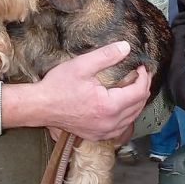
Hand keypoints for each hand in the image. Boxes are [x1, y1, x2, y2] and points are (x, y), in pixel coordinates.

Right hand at [2, 41, 150, 140]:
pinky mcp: (97, 135)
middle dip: (143, 87)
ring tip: (134, 86)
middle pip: (139, 105)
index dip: (144, 77)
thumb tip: (126, 47)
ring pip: (132, 118)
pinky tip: (123, 105)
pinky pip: (121, 127)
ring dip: (137, 102)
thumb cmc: (58, 86)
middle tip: (141, 74)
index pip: (139, 92)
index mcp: (108, 106)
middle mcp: (109, 122)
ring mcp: (103, 131)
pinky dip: (127, 115)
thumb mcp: (82, 65)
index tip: (141, 66)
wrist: (40, 106)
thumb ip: (106, 55)